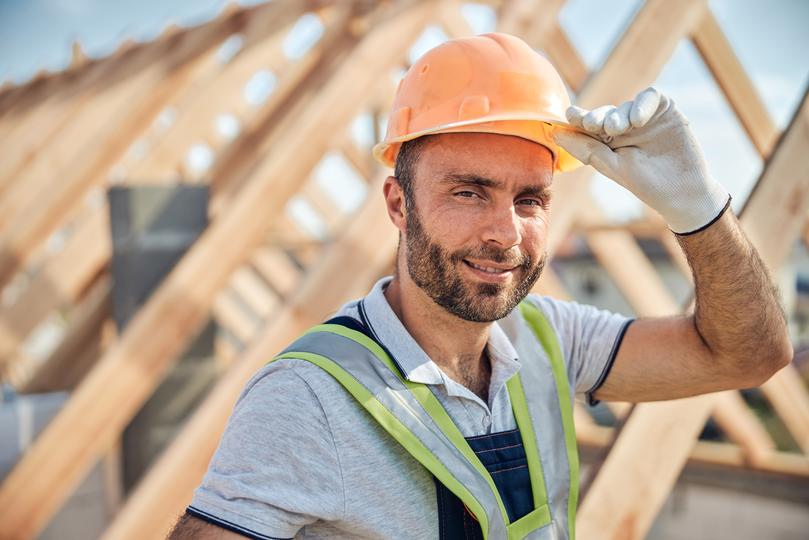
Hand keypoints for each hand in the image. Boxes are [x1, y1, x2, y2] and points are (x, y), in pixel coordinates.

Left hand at [553, 87, 729, 233]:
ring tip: (618, 128)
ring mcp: (645, 117)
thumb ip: (588, 149)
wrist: (683, 192)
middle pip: (605, 113)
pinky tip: (637, 120)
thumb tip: (555, 133)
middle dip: (597, 117)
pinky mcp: (665, 110)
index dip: (578, 118)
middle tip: (592, 124)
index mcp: (608, 141)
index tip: (569, 115)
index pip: (589, 125)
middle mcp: (625, 127)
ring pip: (625, 105)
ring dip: (619, 114)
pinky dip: (641, 105)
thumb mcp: (614, 167)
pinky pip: (650, 97)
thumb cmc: (647, 184)